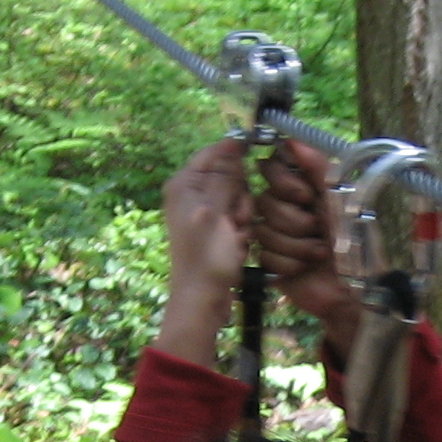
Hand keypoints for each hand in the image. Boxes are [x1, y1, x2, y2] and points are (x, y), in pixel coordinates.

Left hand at [153, 138, 254, 364]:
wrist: (202, 298)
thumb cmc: (206, 256)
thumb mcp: (216, 211)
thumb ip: (225, 176)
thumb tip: (233, 142)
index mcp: (184, 184)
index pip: (213, 151)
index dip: (235, 152)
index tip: (257, 156)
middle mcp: (192, 193)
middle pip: (230, 175)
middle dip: (239, 195)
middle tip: (235, 218)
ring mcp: (205, 213)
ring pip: (239, 196)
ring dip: (243, 215)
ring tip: (235, 235)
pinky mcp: (216, 229)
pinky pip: (238, 216)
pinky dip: (242, 230)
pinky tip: (237, 244)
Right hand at [253, 138, 362, 356]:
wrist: (353, 289)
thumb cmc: (355, 242)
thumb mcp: (340, 198)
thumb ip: (317, 167)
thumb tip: (291, 139)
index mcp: (301, 187)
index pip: (271, 167)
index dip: (282, 181)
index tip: (304, 195)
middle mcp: (284, 207)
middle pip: (265, 201)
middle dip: (296, 220)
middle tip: (319, 229)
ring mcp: (275, 235)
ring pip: (265, 231)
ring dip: (297, 245)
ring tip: (319, 253)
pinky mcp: (270, 262)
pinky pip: (265, 255)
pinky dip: (291, 263)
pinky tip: (306, 268)